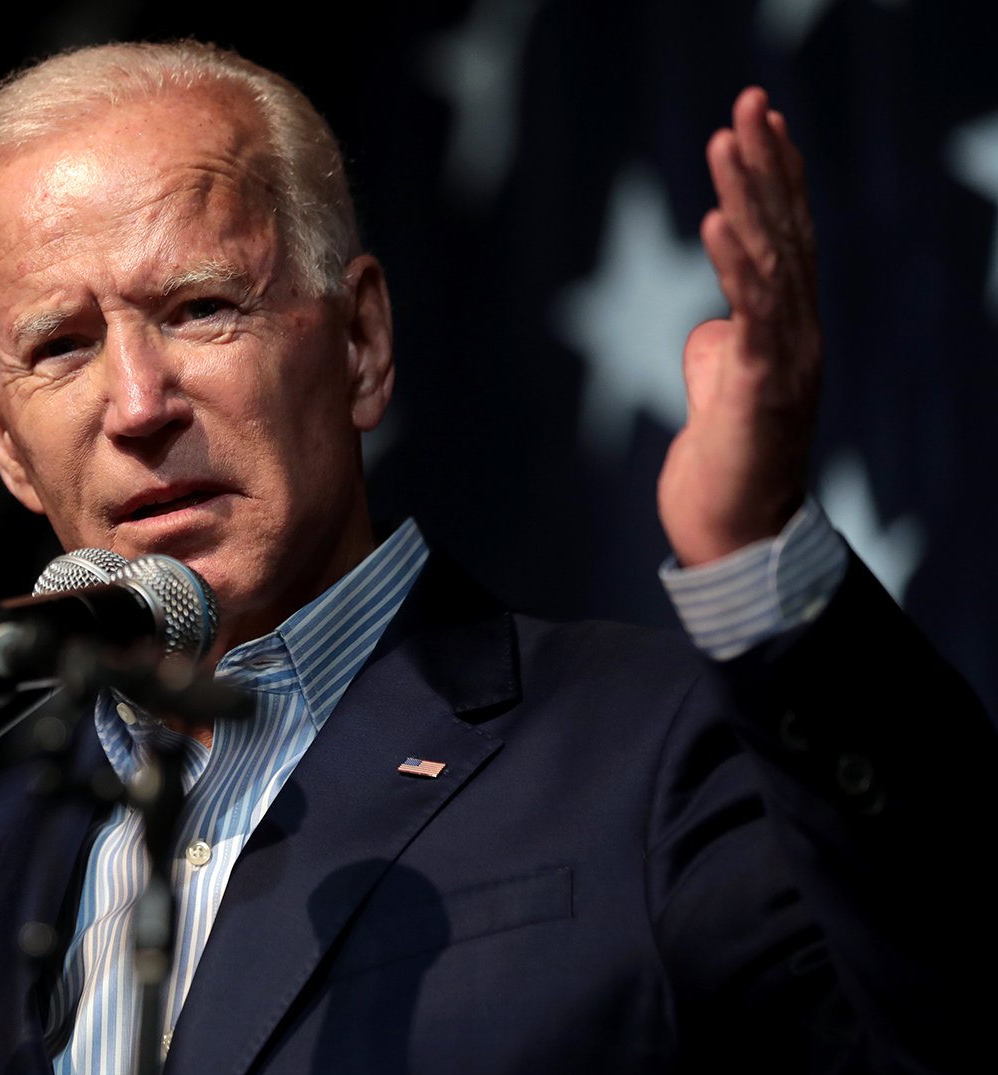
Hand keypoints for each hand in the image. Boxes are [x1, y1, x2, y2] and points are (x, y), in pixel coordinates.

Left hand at [659, 87, 821, 565]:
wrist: (734, 534)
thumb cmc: (727, 464)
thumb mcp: (721, 389)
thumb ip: (723, 348)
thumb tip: (712, 327)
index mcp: (787, 328)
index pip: (788, 236)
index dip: (776, 176)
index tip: (760, 120)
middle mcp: (799, 332)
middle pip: (786, 230)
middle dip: (765, 163)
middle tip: (748, 102)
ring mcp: (787, 356)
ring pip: (771, 258)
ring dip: (747, 194)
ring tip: (726, 140)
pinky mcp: (761, 384)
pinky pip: (752, 312)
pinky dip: (734, 262)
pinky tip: (716, 221)